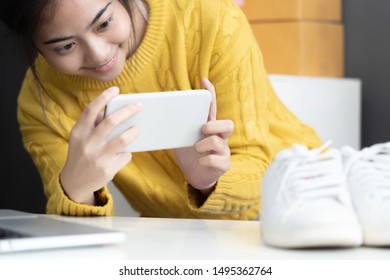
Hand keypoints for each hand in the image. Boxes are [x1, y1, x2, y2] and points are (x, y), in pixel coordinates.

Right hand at [60, 87, 141, 204]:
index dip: (104, 97)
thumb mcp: (80, 138)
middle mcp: (87, 143)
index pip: (91, 110)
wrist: (74, 183)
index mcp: (79, 132)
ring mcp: (98, 157)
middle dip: (128, 111)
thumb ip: (93, 124)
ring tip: (137, 129)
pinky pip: (125, 156)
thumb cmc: (81, 154)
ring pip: (123, 139)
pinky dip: (126, 153)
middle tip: (139, 106)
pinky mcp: (107, 169)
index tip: (116, 89)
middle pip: (111, 121)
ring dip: (134, 132)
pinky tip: (122, 154)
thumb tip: (115, 110)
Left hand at [174, 78, 233, 195]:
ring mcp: (223, 151)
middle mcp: (220, 138)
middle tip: (203, 129)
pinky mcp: (223, 165)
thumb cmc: (189, 155)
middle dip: (215, 124)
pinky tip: (200, 161)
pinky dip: (205, 160)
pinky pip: (216, 159)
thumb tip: (163, 114)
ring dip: (204, 144)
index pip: (212, 108)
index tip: (204, 81)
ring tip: (196, 149)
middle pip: (228, 124)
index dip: (210, 94)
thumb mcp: (182, 140)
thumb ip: (178, 128)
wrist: (194, 176)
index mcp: (209, 129)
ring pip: (219, 141)